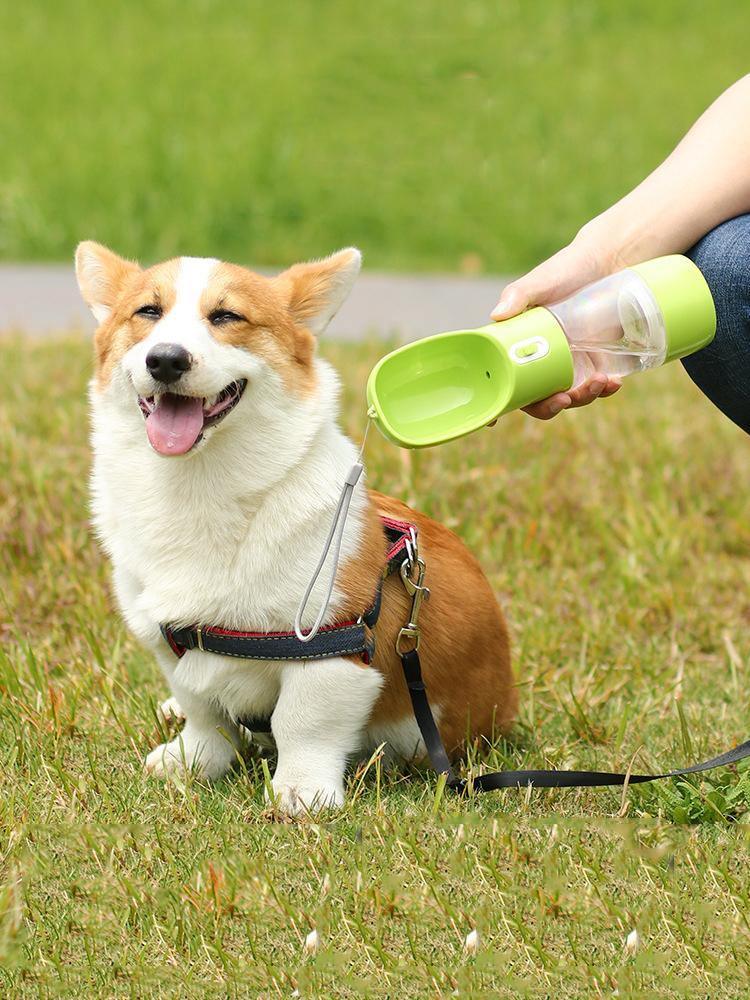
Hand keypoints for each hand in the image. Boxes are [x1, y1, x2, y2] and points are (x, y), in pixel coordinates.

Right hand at [490, 227, 622, 418]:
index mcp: (518, 346)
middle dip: (548, 407)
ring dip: (581, 399)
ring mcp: (568, 365)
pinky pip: (596, 388)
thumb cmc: (566, 269)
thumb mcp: (540, 281)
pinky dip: (604, 390)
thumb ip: (518, 295)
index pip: (501, 380)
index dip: (495, 404)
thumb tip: (497, 315)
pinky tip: (613, 383)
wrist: (609, 262)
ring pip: (568, 397)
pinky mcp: (595, 363)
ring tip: (599, 382)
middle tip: (563, 398)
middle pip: (535, 399)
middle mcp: (540, 361)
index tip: (491, 422)